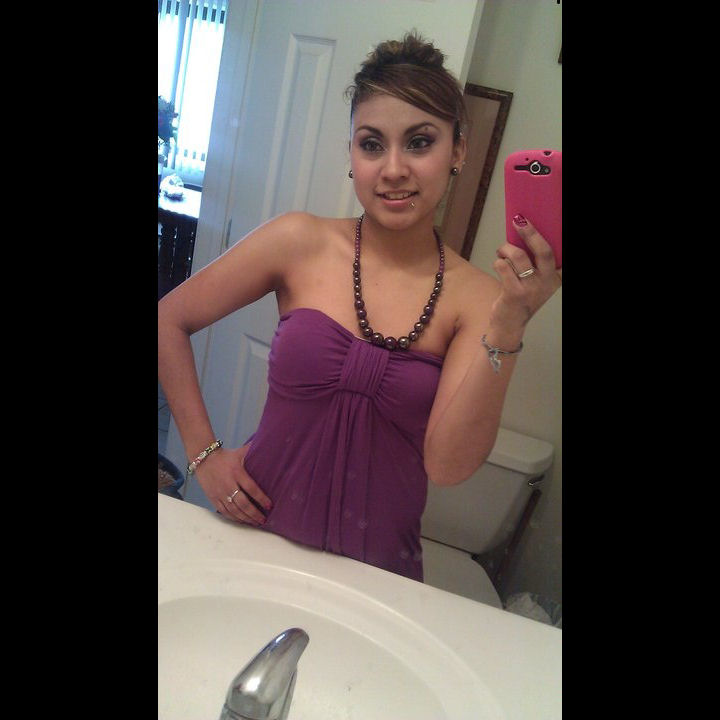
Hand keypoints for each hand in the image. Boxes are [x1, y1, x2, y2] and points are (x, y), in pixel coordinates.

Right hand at [195, 444, 271, 524]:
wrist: (203, 459)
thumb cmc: (225, 457)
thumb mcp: (239, 452)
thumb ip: (252, 450)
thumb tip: (267, 444)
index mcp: (237, 473)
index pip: (251, 488)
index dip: (261, 498)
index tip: (269, 506)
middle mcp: (228, 484)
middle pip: (243, 503)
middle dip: (254, 513)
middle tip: (263, 520)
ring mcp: (220, 493)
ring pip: (234, 510)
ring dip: (245, 518)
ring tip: (255, 523)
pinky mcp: (213, 498)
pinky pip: (224, 511)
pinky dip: (234, 518)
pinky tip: (242, 521)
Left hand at [491, 215, 561, 330]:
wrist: (510, 324)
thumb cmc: (522, 296)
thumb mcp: (535, 281)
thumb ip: (534, 262)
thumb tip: (524, 232)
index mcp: (556, 277)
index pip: (556, 252)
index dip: (547, 236)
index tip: (537, 221)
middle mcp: (547, 282)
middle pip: (543, 250)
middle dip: (530, 232)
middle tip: (519, 221)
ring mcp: (532, 289)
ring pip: (518, 256)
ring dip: (506, 248)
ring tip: (502, 251)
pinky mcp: (514, 293)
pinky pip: (503, 267)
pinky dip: (498, 262)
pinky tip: (499, 264)